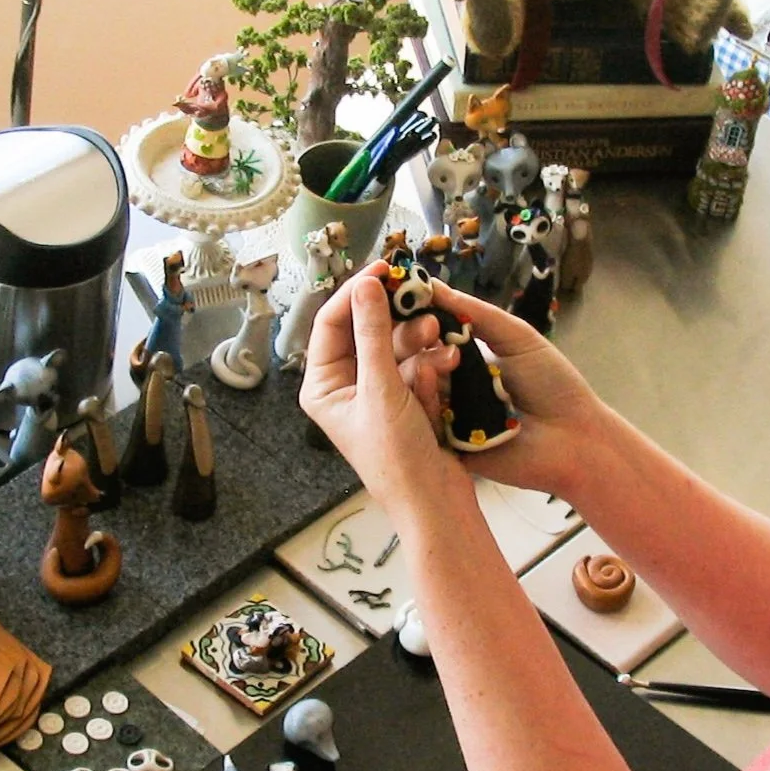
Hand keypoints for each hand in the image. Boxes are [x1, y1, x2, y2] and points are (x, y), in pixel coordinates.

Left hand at [299, 264, 465, 509]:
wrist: (435, 502)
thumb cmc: (397, 459)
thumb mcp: (383, 390)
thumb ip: (374, 333)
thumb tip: (366, 286)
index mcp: (323, 385)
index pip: (330, 322)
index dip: (355, 292)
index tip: (383, 269)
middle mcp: (345, 385)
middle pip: (366, 329)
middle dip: (396, 317)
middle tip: (421, 298)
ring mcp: (377, 390)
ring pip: (396, 344)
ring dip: (419, 338)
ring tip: (439, 333)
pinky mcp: (407, 397)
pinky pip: (416, 363)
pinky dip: (430, 360)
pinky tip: (446, 362)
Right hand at [422, 276, 605, 497]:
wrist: (576, 436)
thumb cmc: (553, 384)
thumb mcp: (516, 337)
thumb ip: (475, 313)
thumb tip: (432, 285)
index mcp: (463, 358)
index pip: (424, 334)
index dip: (412, 316)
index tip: (404, 295)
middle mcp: (449, 385)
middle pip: (410, 359)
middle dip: (410, 338)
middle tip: (428, 327)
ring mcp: (446, 416)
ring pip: (412, 389)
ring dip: (417, 367)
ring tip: (440, 357)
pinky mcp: (447, 446)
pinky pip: (425, 422)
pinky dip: (425, 402)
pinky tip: (428, 381)